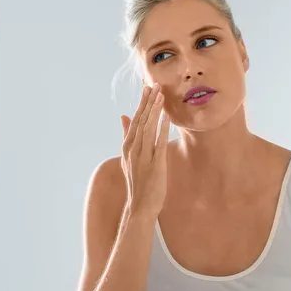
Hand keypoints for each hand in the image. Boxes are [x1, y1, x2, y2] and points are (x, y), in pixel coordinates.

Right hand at [120, 85, 169, 217]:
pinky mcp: (155, 165)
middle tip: (155, 85)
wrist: (140, 205)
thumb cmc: (137, 181)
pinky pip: (158, 143)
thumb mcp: (128, 156)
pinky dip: (161, 129)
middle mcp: (133, 149)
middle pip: (141, 121)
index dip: (142, 103)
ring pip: (148, 128)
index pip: (135, 120)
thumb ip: (127, 135)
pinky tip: (166, 117)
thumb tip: (124, 116)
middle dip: (148, 102)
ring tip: (161, 95)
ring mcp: (143, 157)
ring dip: (154, 111)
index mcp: (127, 146)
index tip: (147, 88)